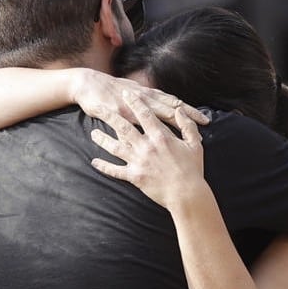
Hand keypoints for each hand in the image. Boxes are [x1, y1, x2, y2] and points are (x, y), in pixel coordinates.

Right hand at [70, 70, 204, 134]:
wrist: (88, 84)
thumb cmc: (112, 88)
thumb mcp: (134, 89)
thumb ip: (149, 98)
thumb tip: (166, 105)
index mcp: (148, 94)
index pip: (174, 103)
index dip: (190, 112)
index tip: (205, 120)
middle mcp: (143, 98)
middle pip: (170, 108)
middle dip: (188, 117)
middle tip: (204, 125)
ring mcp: (131, 106)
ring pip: (154, 117)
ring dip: (168, 127)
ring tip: (182, 140)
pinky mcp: (117, 113)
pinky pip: (132, 126)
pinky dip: (140, 134)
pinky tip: (148, 144)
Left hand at [89, 106, 207, 211]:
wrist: (187, 194)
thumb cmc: (192, 169)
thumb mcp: (194, 144)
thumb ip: (187, 126)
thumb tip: (181, 111)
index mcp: (161, 136)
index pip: (144, 114)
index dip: (134, 102)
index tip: (125, 93)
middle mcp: (146, 146)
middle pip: (123, 127)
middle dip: (109, 115)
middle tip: (98, 107)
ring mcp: (139, 161)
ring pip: (115, 147)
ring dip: (103, 139)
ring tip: (93, 133)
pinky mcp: (135, 177)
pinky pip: (115, 171)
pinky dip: (104, 166)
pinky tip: (94, 162)